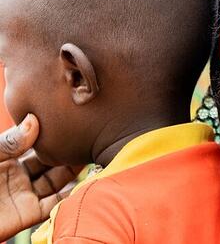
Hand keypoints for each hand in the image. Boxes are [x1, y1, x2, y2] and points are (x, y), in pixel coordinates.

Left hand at [0, 114, 79, 240]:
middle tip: (91, 137)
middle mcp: (19, 174)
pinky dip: (70, 195)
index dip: (54, 133)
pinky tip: (84, 181)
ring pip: (57, 180)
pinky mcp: (27, 214)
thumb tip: (35, 122)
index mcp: (7, 157)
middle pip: (51, 160)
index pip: (36, 142)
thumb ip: (9, 142)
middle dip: (69, 150)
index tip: (73, 121)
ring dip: (74, 171)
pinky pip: (53, 204)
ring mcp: (24, 194)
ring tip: (94, 155)